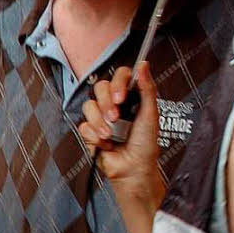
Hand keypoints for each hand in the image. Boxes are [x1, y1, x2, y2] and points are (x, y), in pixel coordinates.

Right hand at [79, 62, 164, 201]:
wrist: (134, 168)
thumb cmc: (146, 143)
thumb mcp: (150, 113)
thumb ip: (147, 88)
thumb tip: (144, 64)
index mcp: (130, 96)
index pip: (119, 76)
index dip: (117, 83)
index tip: (121, 97)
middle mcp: (114, 104)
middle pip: (99, 87)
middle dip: (106, 103)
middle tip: (116, 117)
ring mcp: (101, 117)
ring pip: (89, 105)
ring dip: (100, 122)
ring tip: (111, 134)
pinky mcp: (90, 132)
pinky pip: (83, 125)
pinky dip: (95, 135)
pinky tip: (106, 144)